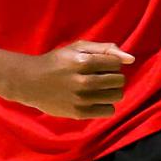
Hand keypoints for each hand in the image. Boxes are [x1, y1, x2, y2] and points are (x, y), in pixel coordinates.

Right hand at [4, 41, 134, 119]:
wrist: (29, 82)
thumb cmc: (56, 62)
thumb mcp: (76, 48)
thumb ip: (104, 48)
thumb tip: (131, 59)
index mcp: (83, 61)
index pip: (116, 63)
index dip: (110, 63)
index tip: (99, 65)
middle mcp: (83, 81)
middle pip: (119, 80)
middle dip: (113, 77)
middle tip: (99, 77)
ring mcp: (81, 99)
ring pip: (116, 96)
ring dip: (111, 91)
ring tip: (98, 89)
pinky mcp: (79, 113)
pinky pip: (108, 111)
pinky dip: (105, 105)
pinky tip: (94, 100)